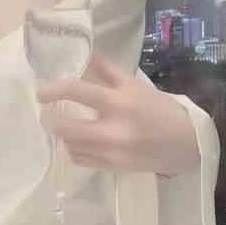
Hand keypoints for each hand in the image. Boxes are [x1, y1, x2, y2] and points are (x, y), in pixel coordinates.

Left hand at [37, 53, 199, 175]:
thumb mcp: (135, 84)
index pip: (77, 92)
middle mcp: (113, 129)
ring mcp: (113, 153)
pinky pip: (82, 160)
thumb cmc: (158, 108)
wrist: (185, 142)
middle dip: (51, 122)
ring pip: (71, 146)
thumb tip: (85, 56)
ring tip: (67, 127)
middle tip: (47, 116)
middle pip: (67, 128)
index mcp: (119, 101)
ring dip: (64, 136)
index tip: (40, 93)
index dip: (54, 90)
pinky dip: (75, 150)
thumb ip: (107, 70)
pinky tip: (80, 142)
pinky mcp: (114, 168)